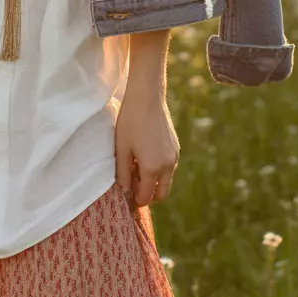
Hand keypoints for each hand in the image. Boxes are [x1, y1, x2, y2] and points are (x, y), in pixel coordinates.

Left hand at [114, 84, 179, 208]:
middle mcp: (168, 164)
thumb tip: (125, 191)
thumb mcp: (121, 149)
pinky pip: (169, 167)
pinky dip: (158, 170)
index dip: (136, 200)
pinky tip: (144, 156)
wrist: (147, 97)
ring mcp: (174, 155)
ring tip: (135, 167)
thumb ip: (122, 173)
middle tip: (132, 185)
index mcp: (153, 167)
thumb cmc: (130, 121)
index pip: (147, 196)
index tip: (126, 195)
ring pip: (166, 180)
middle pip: (162, 193)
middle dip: (148, 194)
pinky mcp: (176, 147)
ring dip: (153, 181)